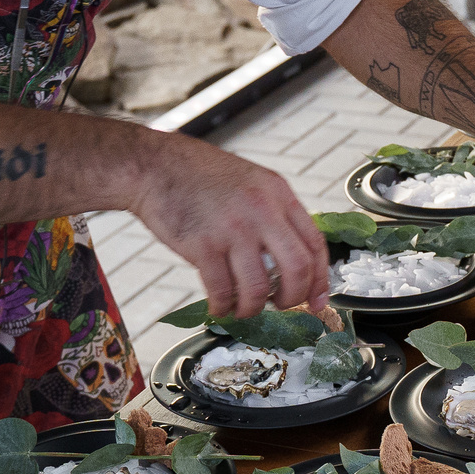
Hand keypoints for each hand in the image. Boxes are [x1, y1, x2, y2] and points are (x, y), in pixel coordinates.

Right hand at [126, 132, 328, 320]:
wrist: (154, 165)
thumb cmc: (199, 174)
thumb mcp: (251, 182)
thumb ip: (273, 213)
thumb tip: (291, 257)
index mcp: (278, 194)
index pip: (315, 243)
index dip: (320, 279)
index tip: (317, 299)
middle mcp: (261, 210)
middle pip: (297, 269)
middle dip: (293, 298)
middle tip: (281, 305)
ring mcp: (232, 229)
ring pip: (259, 287)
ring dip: (252, 308)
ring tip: (243, 308)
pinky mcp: (203, 246)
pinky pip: (222, 291)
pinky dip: (223, 307)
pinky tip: (219, 306)